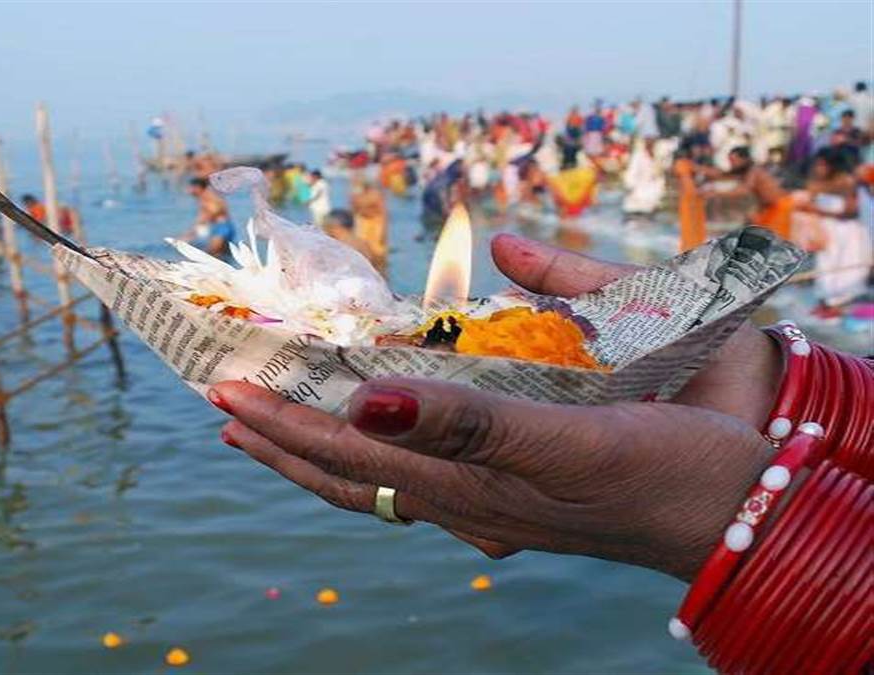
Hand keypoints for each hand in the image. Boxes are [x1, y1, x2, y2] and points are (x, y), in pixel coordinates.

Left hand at [213, 234, 781, 568]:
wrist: (736, 511)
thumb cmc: (662, 469)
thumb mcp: (566, 438)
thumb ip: (466, 421)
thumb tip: (363, 401)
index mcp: (466, 485)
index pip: (347, 454)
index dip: (282, 424)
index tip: (226, 391)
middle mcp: (465, 501)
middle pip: (348, 475)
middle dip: (281, 443)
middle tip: (226, 409)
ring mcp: (488, 504)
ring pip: (379, 481)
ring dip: (320, 452)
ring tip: (274, 430)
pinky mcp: (515, 495)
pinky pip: (421, 477)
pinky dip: (379, 455)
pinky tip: (378, 441)